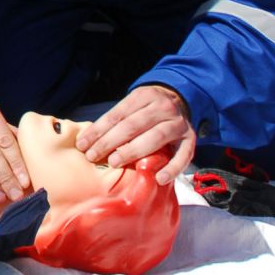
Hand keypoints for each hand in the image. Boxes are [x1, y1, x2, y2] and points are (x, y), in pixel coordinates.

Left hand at [77, 84, 195, 184]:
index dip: (98, 130)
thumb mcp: (133, 105)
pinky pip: (184, 155)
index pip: (117, 114)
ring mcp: (178, 123)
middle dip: (110, 142)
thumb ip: (116, 121)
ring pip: (155, 137)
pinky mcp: (191, 138)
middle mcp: (163, 107)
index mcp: (144, 96)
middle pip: (133, 125)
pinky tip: (159, 178)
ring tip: (115, 162)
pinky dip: (172, 168)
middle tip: (93, 155)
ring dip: (133, 151)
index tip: (83, 144)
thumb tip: (88, 141)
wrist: (180, 99)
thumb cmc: (147, 108)